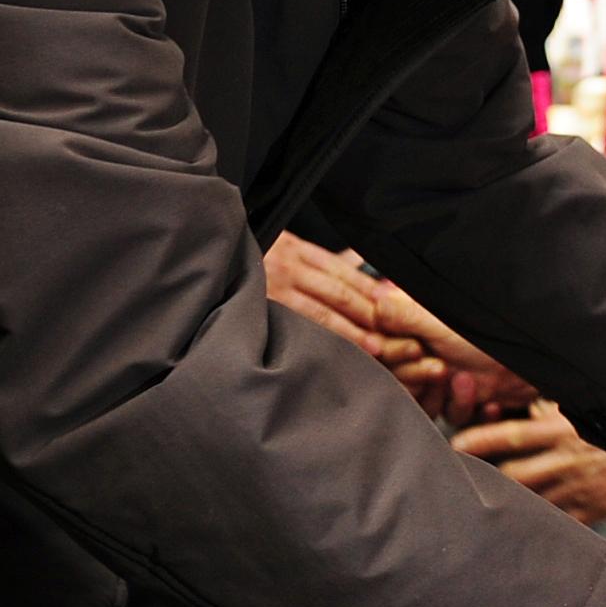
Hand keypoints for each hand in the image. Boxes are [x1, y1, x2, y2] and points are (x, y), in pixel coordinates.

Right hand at [262, 233, 445, 400]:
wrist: (197, 259)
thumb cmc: (246, 260)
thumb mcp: (285, 249)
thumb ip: (323, 263)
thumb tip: (363, 270)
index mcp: (295, 251)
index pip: (346, 276)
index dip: (375, 295)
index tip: (402, 312)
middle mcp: (284, 268)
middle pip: (341, 296)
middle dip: (374, 317)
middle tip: (408, 339)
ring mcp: (269, 289)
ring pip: (323, 314)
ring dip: (355, 333)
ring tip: (382, 350)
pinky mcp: (255, 307)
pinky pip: (298, 327)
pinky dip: (324, 341)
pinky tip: (344, 357)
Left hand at [454, 400, 605, 523]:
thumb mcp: (591, 406)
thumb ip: (558, 410)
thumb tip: (527, 403)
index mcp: (563, 431)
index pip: (511, 435)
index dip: (479, 440)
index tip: (454, 445)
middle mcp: (566, 461)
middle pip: (513, 476)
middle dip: (485, 483)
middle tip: (457, 487)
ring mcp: (579, 490)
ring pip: (532, 503)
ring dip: (507, 508)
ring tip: (480, 515)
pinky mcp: (594, 511)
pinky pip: (561, 525)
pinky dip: (541, 529)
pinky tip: (523, 535)